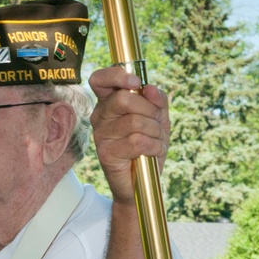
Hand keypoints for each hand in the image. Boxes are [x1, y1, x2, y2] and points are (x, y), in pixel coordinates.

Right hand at [89, 66, 170, 204]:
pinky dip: (153, 146)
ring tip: (155, 141)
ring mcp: (101, 134)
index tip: (136, 84)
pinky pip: (137, 141)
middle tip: (156, 123)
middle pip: (124, 99)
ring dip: (155, 132)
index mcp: (109, 102)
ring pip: (134, 121)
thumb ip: (157, 100)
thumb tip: (149, 88)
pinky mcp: (106, 153)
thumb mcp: (158, 118)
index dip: (117, 76)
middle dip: (150, 110)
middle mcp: (100, 115)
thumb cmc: (148, 146)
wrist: (142, 181)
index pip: (99, 79)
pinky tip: (152, 153)